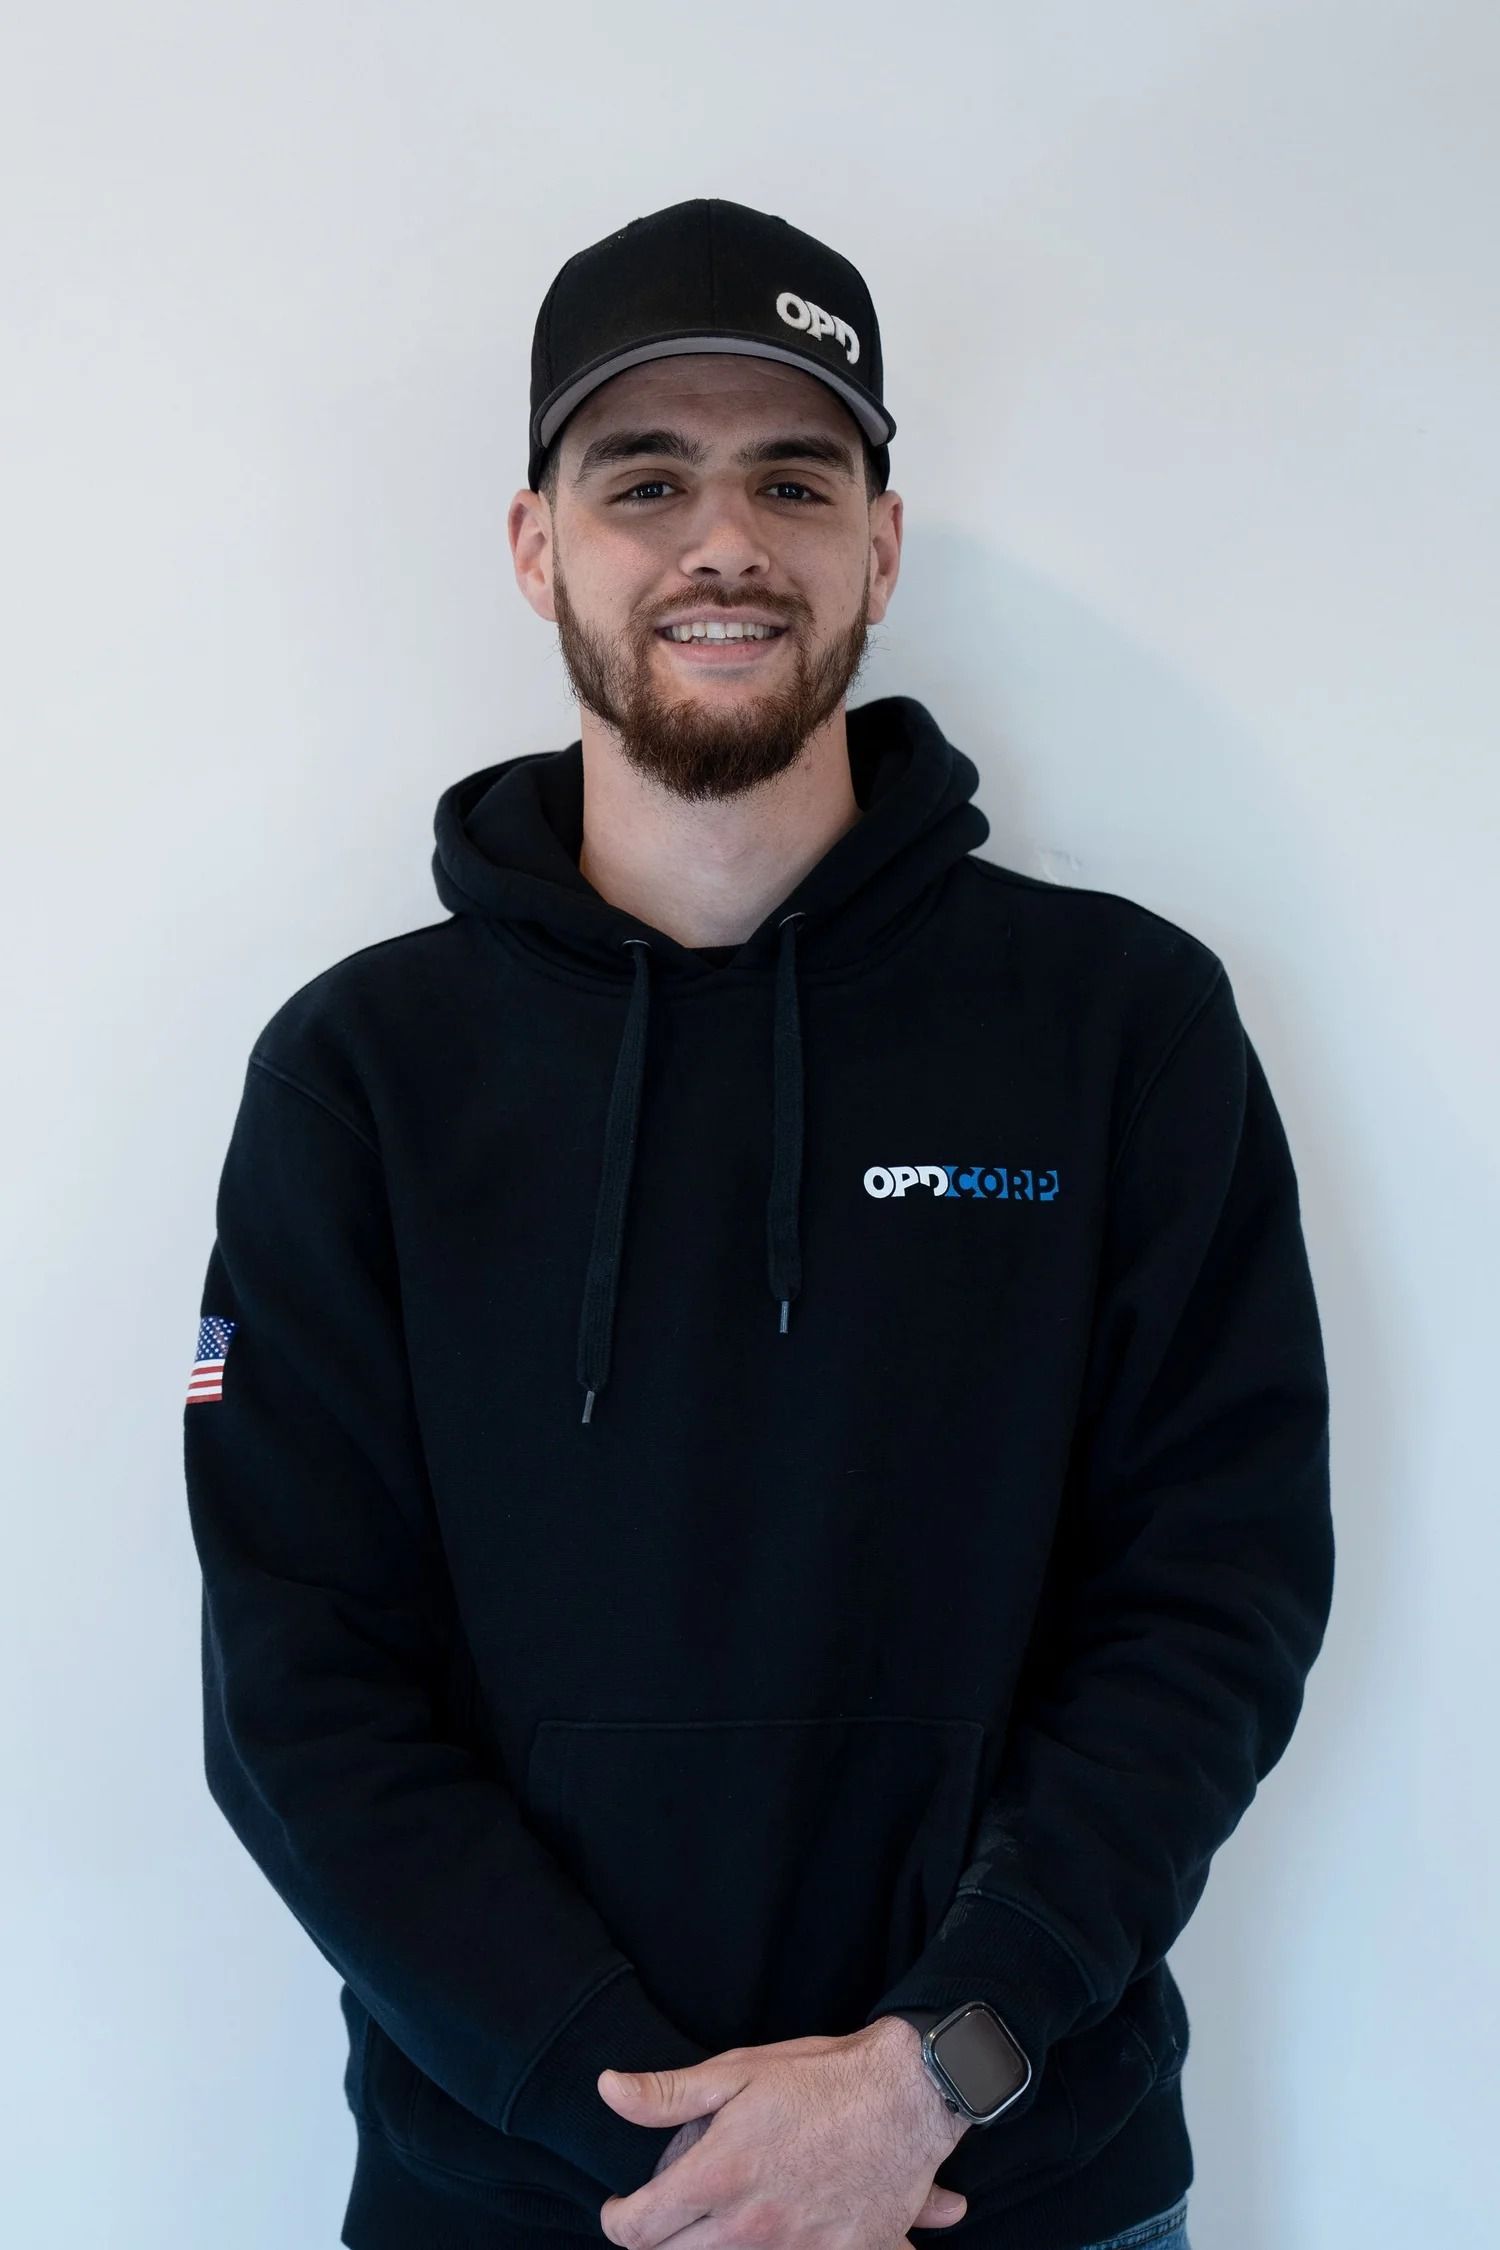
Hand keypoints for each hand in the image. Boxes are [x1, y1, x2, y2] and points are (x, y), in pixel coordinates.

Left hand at [597, 2017, 970, 2245]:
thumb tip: (608, 2089)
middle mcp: (751, 2227)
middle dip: (659, 2244)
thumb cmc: (819, 2078)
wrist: (907, 2094)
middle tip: (664, 2220)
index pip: (639, 2229)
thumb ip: (668, 2093)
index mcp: (718, 2178)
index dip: (618, 2221)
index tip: (620, 2211)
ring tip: (720, 2220)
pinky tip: (783, 2231)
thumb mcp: (739, 2071)